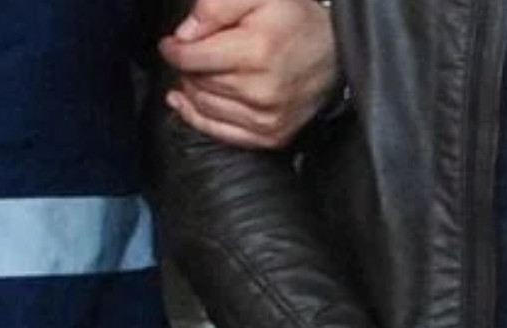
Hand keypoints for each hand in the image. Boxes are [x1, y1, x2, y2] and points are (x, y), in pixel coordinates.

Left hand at [159, 0, 338, 148]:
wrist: (335, 53)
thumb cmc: (295, 21)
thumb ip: (216, 6)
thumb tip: (184, 35)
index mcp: (257, 52)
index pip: (191, 58)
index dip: (174, 49)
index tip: (172, 44)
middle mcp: (262, 91)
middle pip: (196, 82)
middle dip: (187, 67)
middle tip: (194, 53)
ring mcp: (266, 118)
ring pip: (203, 107)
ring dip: (193, 90)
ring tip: (200, 72)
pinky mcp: (270, 135)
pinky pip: (218, 133)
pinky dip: (197, 118)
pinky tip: (187, 103)